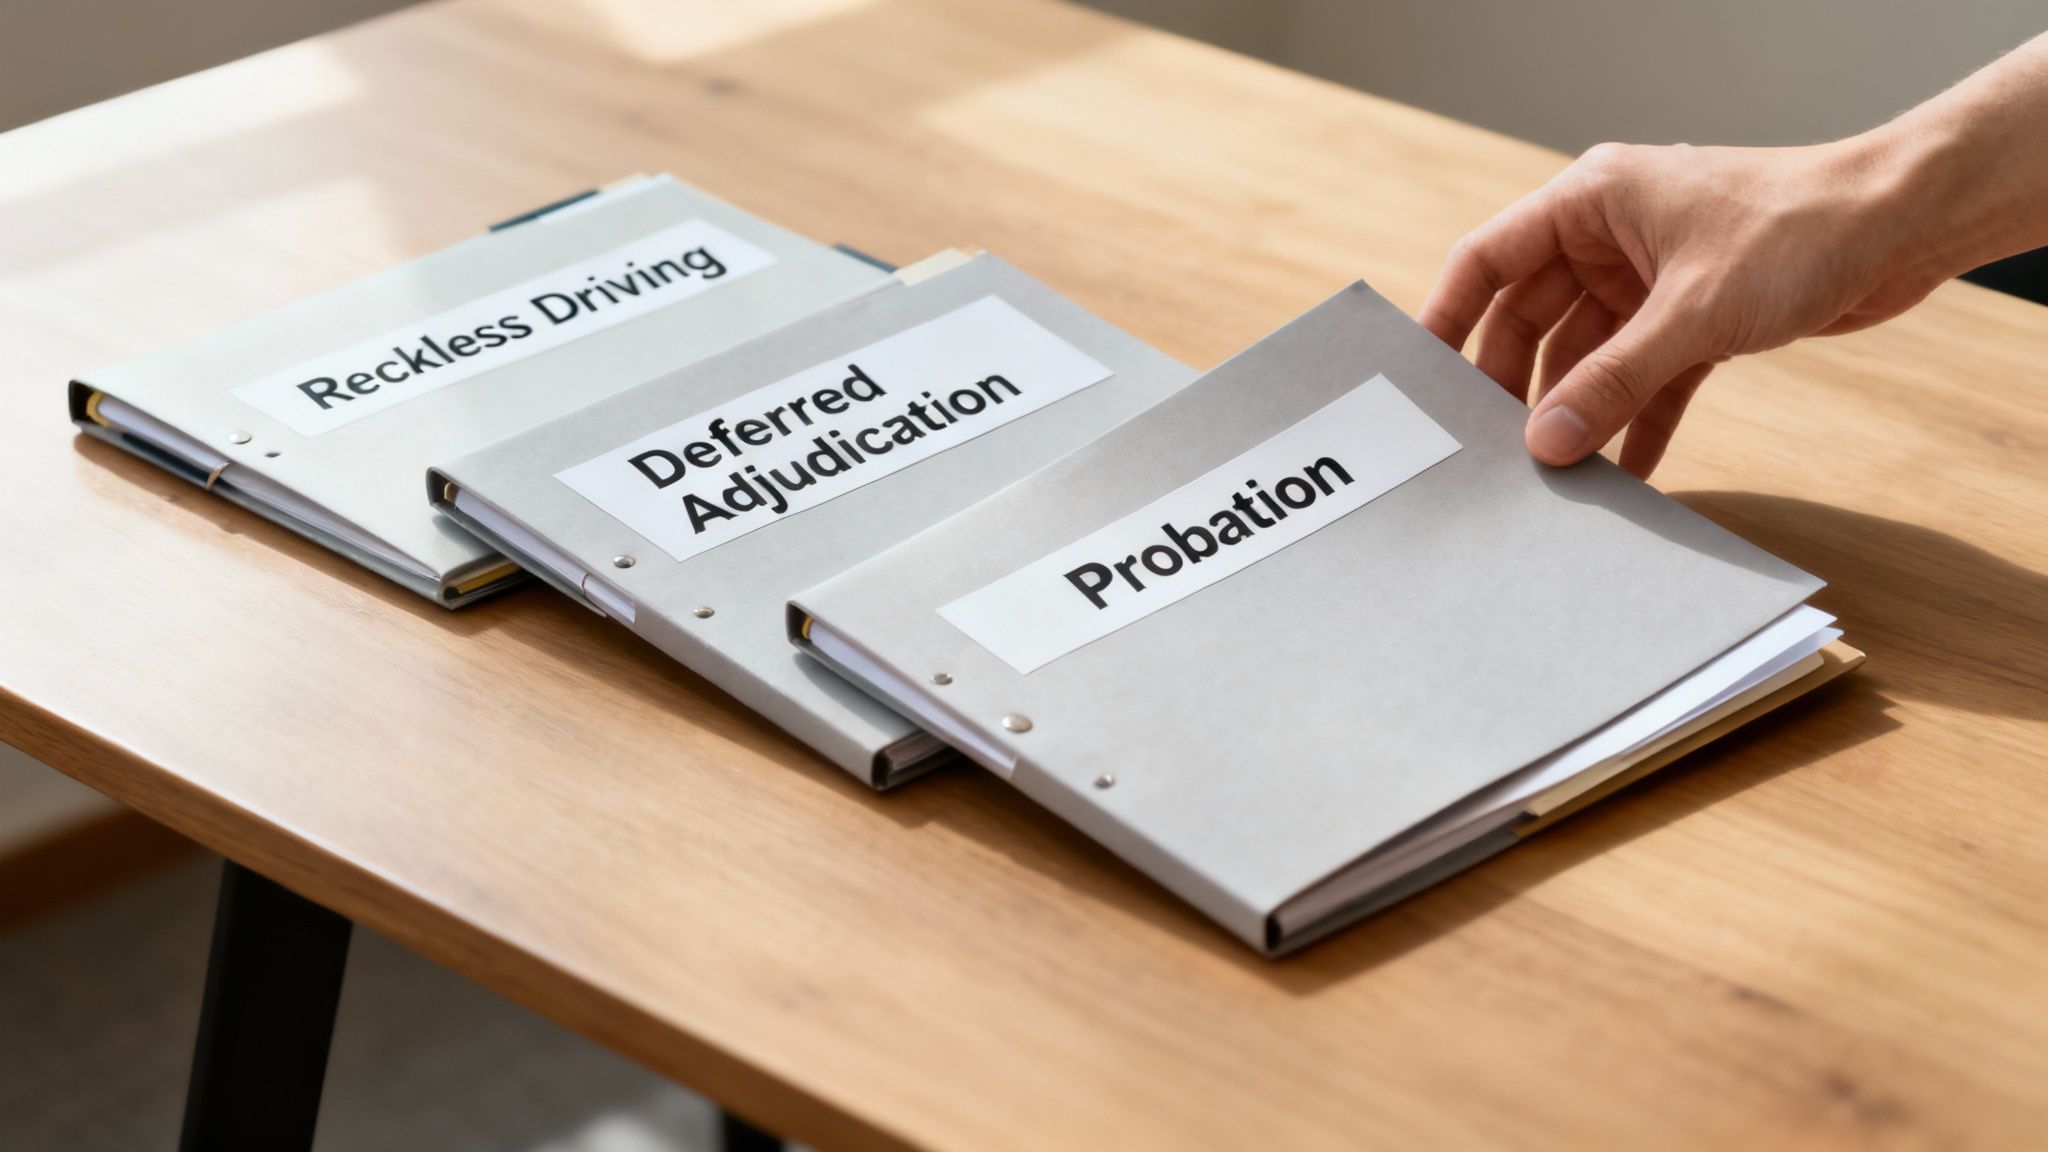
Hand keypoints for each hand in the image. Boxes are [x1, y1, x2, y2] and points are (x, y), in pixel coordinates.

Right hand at [1419, 138, 1954, 477]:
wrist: (1904, 223)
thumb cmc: (1801, 228)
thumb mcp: (1693, 313)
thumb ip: (1613, 381)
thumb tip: (1544, 445)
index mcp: (1593, 200)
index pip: (1488, 260)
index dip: (1447, 319)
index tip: (1420, 382)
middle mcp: (1611, 235)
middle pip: (1530, 317)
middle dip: (1514, 383)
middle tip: (1490, 448)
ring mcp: (1651, 277)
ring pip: (1587, 353)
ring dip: (1577, 410)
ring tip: (1556, 473)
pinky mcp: (1695, 315)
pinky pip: (1644, 375)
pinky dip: (1636, 418)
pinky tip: (1627, 472)